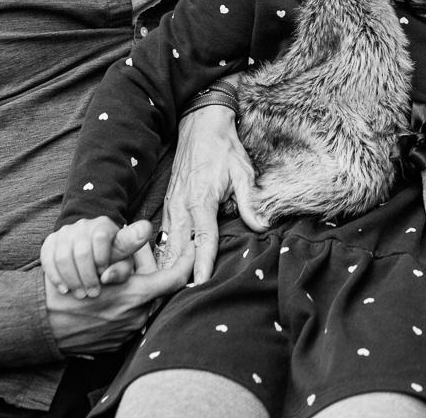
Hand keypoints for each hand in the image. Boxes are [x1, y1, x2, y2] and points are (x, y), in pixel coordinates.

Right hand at [41, 217, 155, 298]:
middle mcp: (84, 225)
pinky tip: (64, 289)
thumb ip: (123, 267)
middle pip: (82, 251)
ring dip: (72, 279)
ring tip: (81, 294)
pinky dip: (56, 277)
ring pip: (63, 257)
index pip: (101, 236)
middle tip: (93, 293)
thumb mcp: (122, 263)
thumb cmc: (110, 261)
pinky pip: (48, 260)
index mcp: (105, 226)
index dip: (102, 257)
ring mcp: (64, 233)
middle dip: (88, 276)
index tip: (104, 273)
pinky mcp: (49, 243)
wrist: (82, 256)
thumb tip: (108, 275)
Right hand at [45, 236, 191, 354]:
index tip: (193, 249)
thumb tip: (146, 228)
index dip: (188, 261)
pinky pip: (127, 320)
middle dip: (150, 272)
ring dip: (136, 290)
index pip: (176, 278)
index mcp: (137, 295)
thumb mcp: (96, 262)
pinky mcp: (114, 344)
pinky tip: (107, 298)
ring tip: (116, 278)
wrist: (39, 325)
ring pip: (142, 305)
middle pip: (156, 290)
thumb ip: (125, 246)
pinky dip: (123, 307)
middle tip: (136, 258)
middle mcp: (136, 317)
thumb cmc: (68, 289)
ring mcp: (125, 333)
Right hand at [163, 104, 266, 284]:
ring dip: (168, 268)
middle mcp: (181, 206)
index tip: (200, 285)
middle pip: (178, 249)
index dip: (202, 264)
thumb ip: (250, 201)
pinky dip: (163, 254)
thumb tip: (262, 226)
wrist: (200, 124)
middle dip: (179, 275)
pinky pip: (164, 235)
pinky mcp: (169, 203)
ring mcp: (172, 205)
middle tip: (181, 300)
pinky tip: (163, 270)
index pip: (202, 240)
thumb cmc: (223, 148)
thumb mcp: (242, 171)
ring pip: (166, 244)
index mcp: (200, 200)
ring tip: (167, 294)